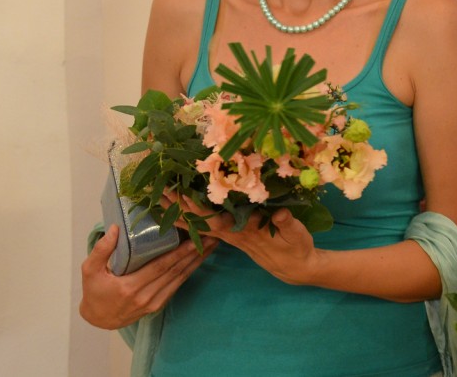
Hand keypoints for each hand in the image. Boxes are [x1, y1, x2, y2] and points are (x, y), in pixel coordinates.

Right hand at [79, 224, 216, 328]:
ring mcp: (153, 302)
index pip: (160, 267)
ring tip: (211, 245)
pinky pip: (176, 286)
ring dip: (197, 261)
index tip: (195, 240)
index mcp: (130, 287)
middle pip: (175, 271)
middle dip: (195, 253)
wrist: (98, 319)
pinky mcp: (158, 305)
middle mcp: (145, 296)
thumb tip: (115, 229)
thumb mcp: (90, 270)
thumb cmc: (94, 291)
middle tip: (212, 237)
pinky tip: (198, 260)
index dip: (179, 253)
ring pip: (179, 279)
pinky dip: (189, 272)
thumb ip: (101, 250)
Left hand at [172, 194, 318, 285]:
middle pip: (200, 221)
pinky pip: (208, 227)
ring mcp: (232, 236)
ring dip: (181, 213)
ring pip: (200, 225)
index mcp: (245, 231)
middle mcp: (233, 234)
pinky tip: (182, 211)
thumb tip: (279, 214)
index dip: (196, 207)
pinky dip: (193, 219)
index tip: (179, 193)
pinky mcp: (234, 235)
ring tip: (161, 198)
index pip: (215, 219)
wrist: (297, 268)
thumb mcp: (297, 236)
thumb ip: (287, 225)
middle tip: (159, 189)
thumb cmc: (297, 250)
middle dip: (180, 207)